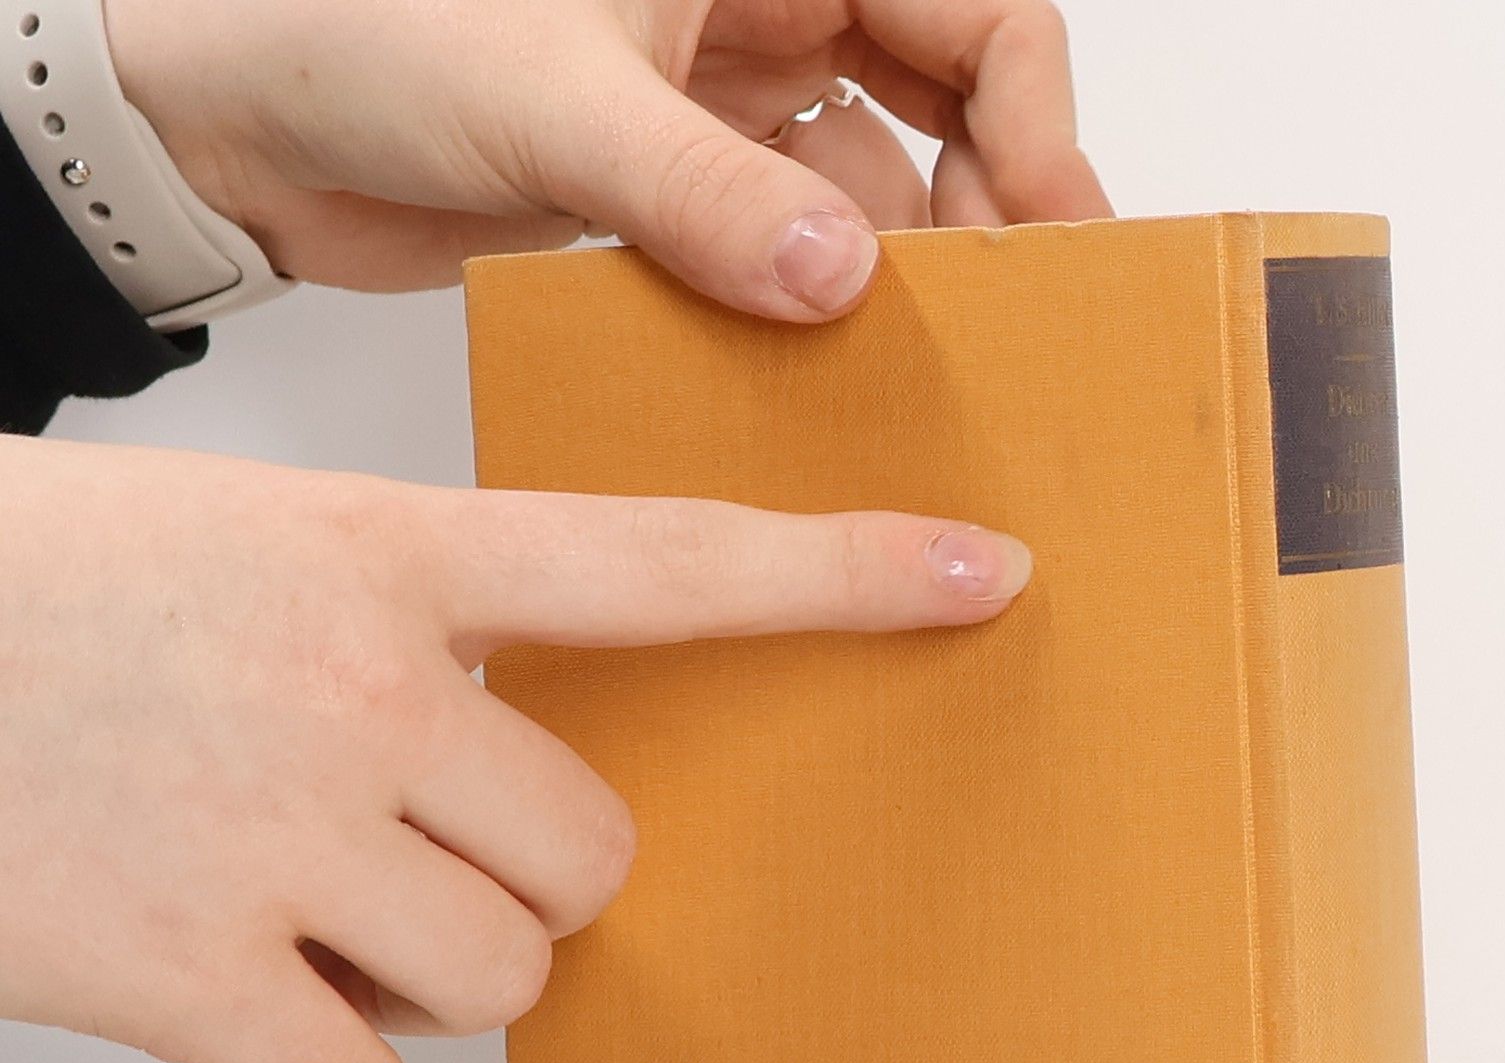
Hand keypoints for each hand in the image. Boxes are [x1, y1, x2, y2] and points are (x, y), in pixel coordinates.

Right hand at [0, 436, 1031, 1062]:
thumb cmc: (44, 606)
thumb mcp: (247, 558)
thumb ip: (410, 650)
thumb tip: (520, 799)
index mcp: (378, 559)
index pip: (659, 563)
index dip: (837, 577)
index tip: (981, 577)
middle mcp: (354, 690)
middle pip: (591, 865)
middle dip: (520, 889)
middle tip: (400, 855)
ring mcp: (273, 833)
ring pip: (498, 987)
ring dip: (418, 981)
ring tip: (289, 912)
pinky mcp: (179, 972)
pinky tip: (224, 1000)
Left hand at [103, 0, 1111, 310]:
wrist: (242, 118)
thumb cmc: (358, 31)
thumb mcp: (550, 98)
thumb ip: (702, 188)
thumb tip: (845, 276)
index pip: (972, 6)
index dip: (1033, 112)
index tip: (1048, 231)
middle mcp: (762, 7)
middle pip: (950, 93)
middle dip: (993, 200)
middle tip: (1013, 321)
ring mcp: (726, 102)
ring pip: (878, 178)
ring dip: (910, 269)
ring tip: (931, 365)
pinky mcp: (683, 188)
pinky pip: (794, 244)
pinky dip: (822, 304)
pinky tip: (835, 369)